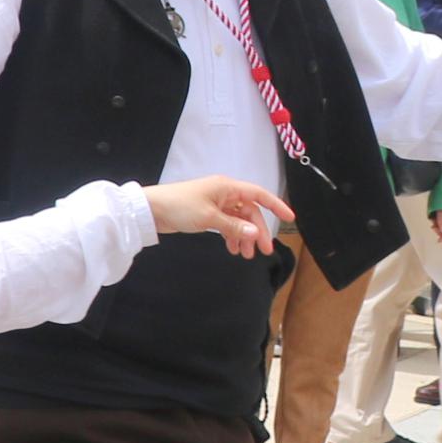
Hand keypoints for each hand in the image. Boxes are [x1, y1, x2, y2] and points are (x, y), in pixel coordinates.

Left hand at [144, 174, 292, 256]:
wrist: (151, 209)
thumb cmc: (180, 207)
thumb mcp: (210, 218)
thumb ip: (234, 226)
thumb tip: (255, 232)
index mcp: (228, 187)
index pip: (259, 194)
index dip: (276, 205)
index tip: (290, 218)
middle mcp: (225, 193)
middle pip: (250, 212)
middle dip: (257, 231)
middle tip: (263, 251)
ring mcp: (216, 204)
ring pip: (239, 220)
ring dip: (244, 236)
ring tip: (245, 255)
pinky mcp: (208, 214)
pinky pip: (227, 224)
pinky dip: (232, 236)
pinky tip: (233, 249)